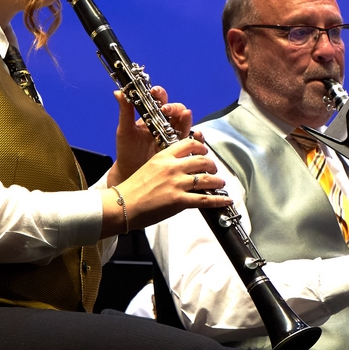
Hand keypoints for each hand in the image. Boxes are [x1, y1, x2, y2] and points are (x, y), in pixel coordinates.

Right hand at [103, 137, 230, 236]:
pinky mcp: (179, 200)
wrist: (122, 205)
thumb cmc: (133, 189)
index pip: (189, 144)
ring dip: (218, 181)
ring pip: (207, 179)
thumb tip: (182, 167)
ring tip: (220, 184)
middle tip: (214, 170)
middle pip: (202, 160)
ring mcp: (177, 184)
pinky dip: (219, 200)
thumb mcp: (149, 167)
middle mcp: (172, 167)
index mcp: (164, 156)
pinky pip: (205, 199)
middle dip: (212, 165)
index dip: (201, 147)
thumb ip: (166, 164)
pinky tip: (225, 200)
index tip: (204, 152)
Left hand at [107, 87, 194, 185]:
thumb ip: (125, 112)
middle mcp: (165, 123)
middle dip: (174, 107)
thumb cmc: (127, 150)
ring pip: (185, 122)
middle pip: (176, 109)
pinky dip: (197, 137)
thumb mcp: (125, 130)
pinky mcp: (180, 149)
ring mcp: (173, 135)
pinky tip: (196, 136)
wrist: (130, 172)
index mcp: (152, 115)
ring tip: (185, 116)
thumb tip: (118, 92)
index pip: (159, 100)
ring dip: (187, 118)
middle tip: (166, 109)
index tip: (154, 92)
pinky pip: (193, 141)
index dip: (159, 94)